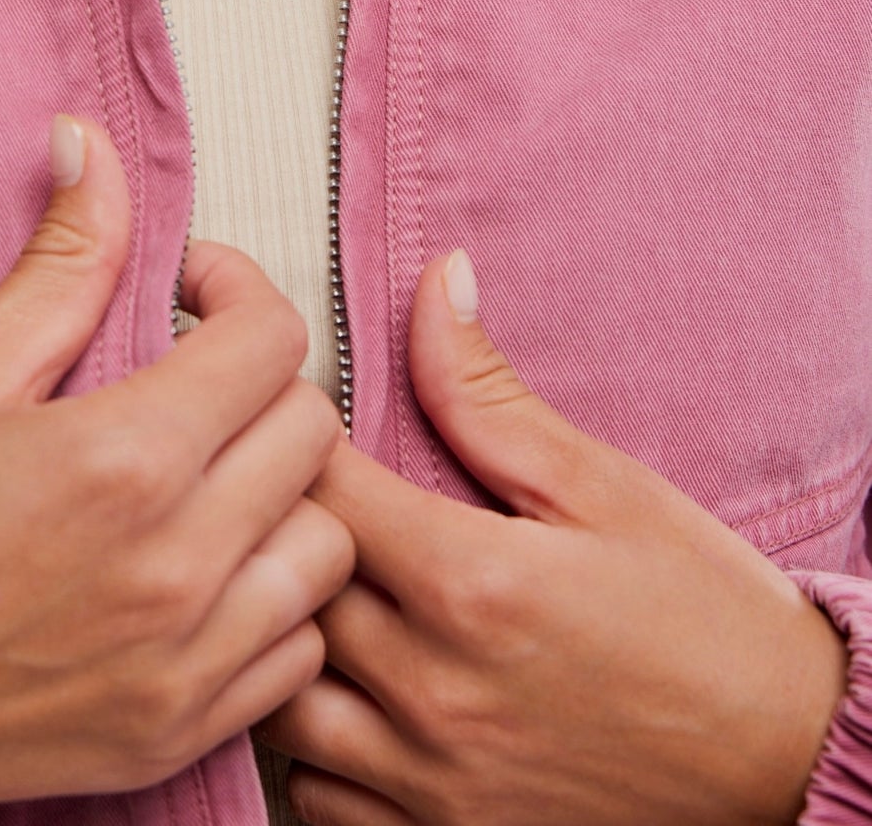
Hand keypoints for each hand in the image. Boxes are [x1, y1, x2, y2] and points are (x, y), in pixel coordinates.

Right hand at [0, 113, 352, 808]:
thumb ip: (60, 260)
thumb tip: (92, 144)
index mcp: (125, 457)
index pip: (273, 339)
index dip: (237, 292)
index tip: (192, 296)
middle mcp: (177, 564)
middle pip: (311, 431)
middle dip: (260, 384)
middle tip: (193, 383)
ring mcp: (186, 661)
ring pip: (327, 546)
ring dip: (281, 498)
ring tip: (209, 480)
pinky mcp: (178, 734)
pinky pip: (298, 654)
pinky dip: (273, 606)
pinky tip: (205, 575)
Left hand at [262, 251, 848, 825]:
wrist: (785, 761)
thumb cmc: (704, 616)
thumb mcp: (603, 486)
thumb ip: (489, 393)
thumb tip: (434, 284)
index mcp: (471, 583)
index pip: (315, 488)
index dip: (290, 438)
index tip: (297, 417)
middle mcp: (437, 688)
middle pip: (281, 587)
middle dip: (274, 526)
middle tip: (292, 492)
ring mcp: (434, 778)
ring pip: (281, 697)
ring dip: (282, 638)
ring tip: (314, 593)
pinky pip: (320, 796)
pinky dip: (313, 742)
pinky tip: (347, 690)